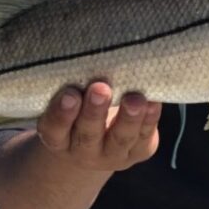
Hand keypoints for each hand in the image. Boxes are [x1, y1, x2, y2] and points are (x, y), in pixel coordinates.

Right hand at [35, 82, 160, 171]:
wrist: (93, 149)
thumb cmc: (76, 111)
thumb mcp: (66, 102)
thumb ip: (72, 85)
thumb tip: (87, 54)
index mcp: (57, 139)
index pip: (55, 129)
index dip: (61, 113)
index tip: (69, 94)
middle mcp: (83, 151)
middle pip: (88, 135)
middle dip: (95, 112)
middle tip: (100, 89)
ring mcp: (112, 155)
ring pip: (120, 138)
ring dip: (128, 117)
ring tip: (134, 98)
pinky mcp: (138, 151)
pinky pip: (144, 138)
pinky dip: (150, 119)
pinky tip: (153, 102)